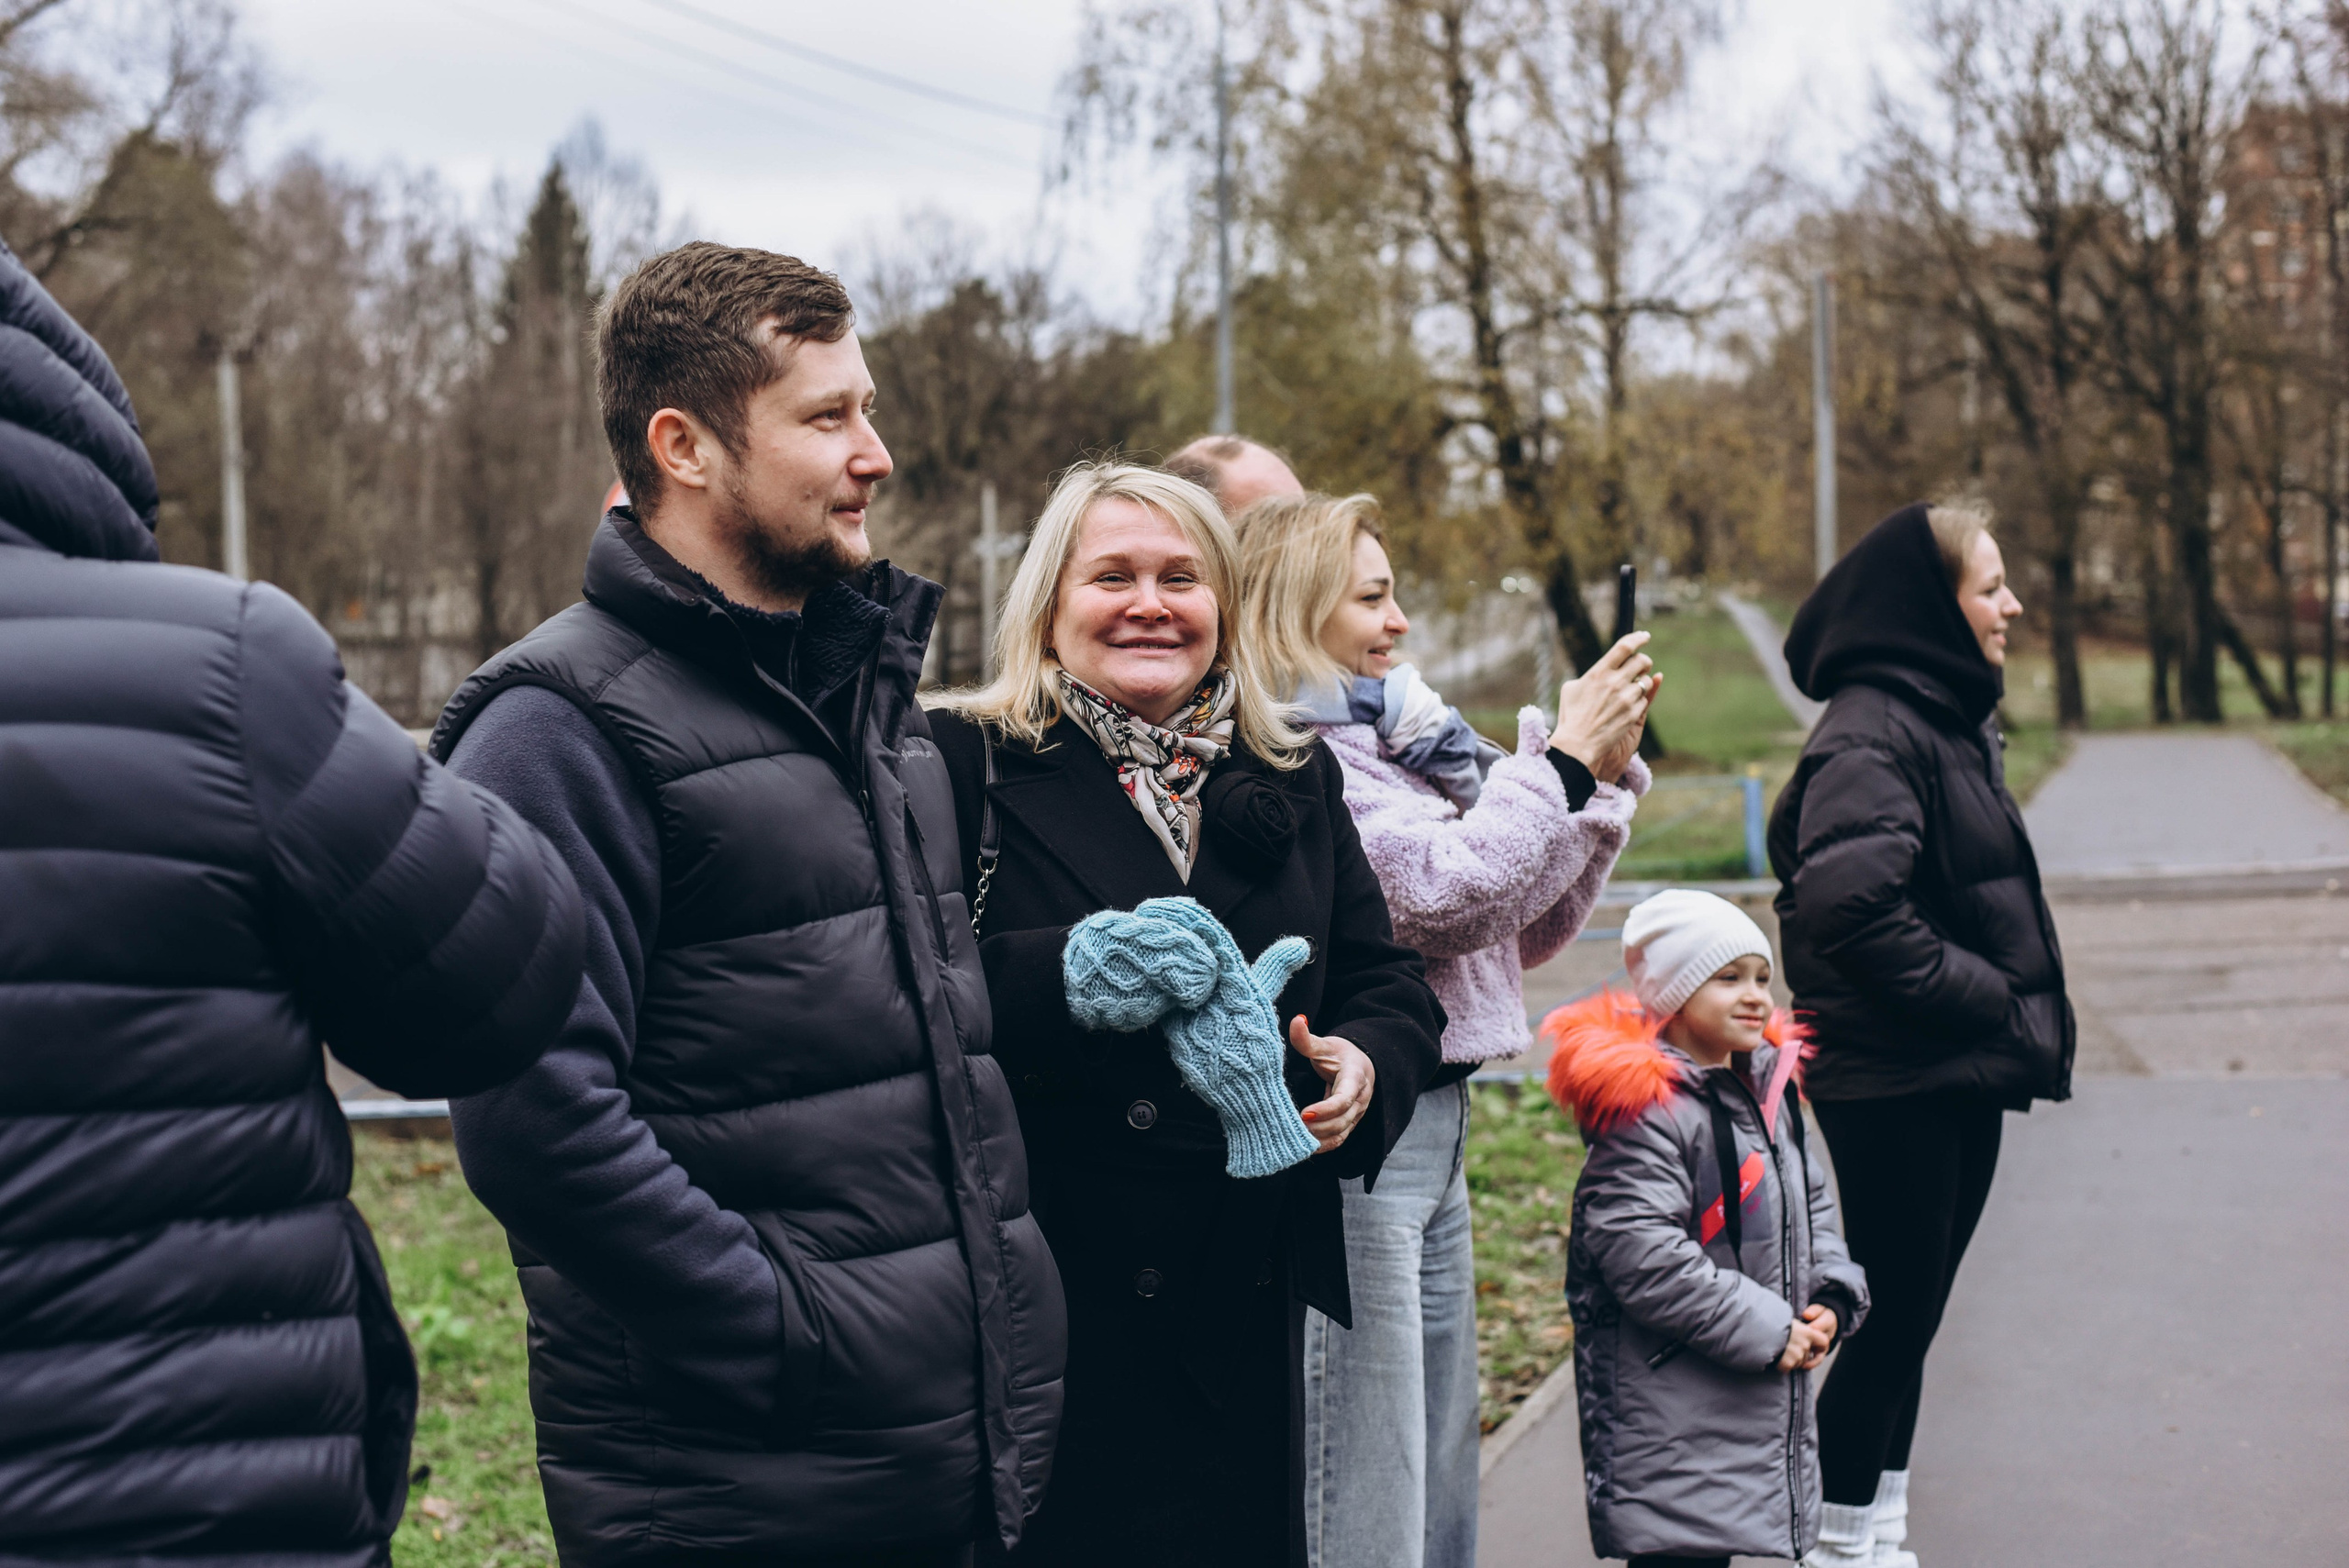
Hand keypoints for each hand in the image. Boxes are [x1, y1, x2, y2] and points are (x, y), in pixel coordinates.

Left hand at [1289, 1016, 1374, 1153]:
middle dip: (1318, 1127)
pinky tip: (1305, 1146)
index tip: (1304, 1113)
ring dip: (1319, 1139)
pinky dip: (1324, 1145)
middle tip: (1292, 1127)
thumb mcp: (1326, 1044)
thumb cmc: (1341, 1054)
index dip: (1325, 1109)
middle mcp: (1361, 1100)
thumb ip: (1308, 1038)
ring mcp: (1357, 1114)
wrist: (1361, 1065)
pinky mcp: (1350, 1123)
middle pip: (1342, 1120)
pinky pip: (1339, 1139)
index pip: (1344, 1099)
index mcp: (1356, 1078)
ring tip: (1295, 1138)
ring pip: (1341, 1133)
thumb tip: (1296, 1020)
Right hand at [1550, 632, 1655, 782]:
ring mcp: (1626, 699)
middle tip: (1641, 665)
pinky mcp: (1633, 714)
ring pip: (1646, 681)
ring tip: (1629, 691)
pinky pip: (1644, 700)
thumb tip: (1604, 668)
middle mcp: (1615, 683)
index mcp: (1599, 673)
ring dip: (1640, 683)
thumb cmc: (1571, 716)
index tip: (1644, 636)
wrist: (1577, 745)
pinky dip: (1638, 701)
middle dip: (1644, 660)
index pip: (1625, 647)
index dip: (1638, 638)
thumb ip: (1591, 675)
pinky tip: (1625, 708)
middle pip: (1642, 660)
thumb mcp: (1571, 688)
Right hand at [1776, 1309, 1833, 1371]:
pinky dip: (1780, 1365)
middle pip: (1806, 1356)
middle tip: (1784, 1348)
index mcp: (1808, 1332)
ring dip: (1789, 1360)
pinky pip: (1786, 1368)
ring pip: (1797, 1363)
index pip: (1824, 1342)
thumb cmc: (1771, 1321)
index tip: (1814, 1352)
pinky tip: (1773, 1356)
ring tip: (1777, 1349)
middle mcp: (1805, 1344)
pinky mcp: (1788, 1364)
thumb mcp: (1789, 1321)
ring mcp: (1797, 1355)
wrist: (1756, 1328)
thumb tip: (1803, 1330)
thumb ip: (1800, 1329)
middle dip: (1798, 1355)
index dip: (1820, 1349)